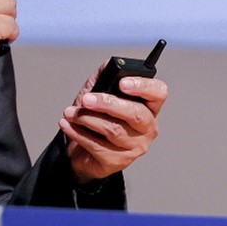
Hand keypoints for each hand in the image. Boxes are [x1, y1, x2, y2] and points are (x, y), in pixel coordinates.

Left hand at [59, 67, 165, 184]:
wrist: (81, 150)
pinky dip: (78, 133)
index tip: (122, 83)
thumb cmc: (95, 117)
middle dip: (108, 103)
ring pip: (114, 130)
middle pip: (135, 113)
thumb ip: (106, 76)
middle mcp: (147, 128)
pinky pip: (98, 146)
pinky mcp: (119, 162)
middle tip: (87, 99)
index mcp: (148, 107)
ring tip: (70, 112)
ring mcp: (135, 147)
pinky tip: (67, 124)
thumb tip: (111, 63)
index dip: (143, 86)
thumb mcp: (98, 91)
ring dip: (87, 118)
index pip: (159, 93)